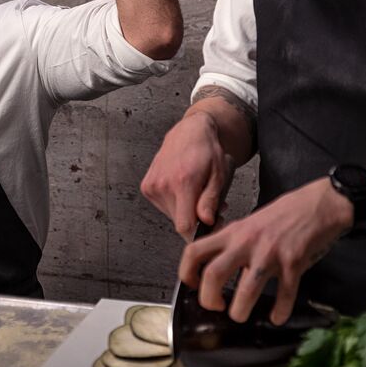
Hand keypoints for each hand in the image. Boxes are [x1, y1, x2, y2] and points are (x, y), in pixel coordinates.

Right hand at [140, 110, 233, 241]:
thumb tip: (207, 222)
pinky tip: (183, 190)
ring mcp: (152, 185)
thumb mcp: (218, 174)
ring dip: (185, 211)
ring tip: (197, 196)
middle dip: (195, 221)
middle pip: (179, 221)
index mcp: (183, 182)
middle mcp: (163, 184)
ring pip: (171, 215)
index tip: (208, 230)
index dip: (197, 234)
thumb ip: (211, 200)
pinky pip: (163, 206)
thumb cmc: (207, 151)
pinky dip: (175, 203)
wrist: (188, 132)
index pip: (184, 225)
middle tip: (210, 208)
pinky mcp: (146, 186)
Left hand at [176, 181, 352, 324]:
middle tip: (215, 307)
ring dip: (240, 312)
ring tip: (241, 315)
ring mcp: (270, 254)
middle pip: (213, 275)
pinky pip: (284, 295)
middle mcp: (247, 243)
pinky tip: (277, 316)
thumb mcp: (251, 222)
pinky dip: (279, 312)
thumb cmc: (286, 213)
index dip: (187, 273)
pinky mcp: (294, 264)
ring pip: (246, 291)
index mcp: (234, 232)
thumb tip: (218, 264)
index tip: (193, 285)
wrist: (320, 204)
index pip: (195, 250)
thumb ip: (234, 242)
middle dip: (209, 299)